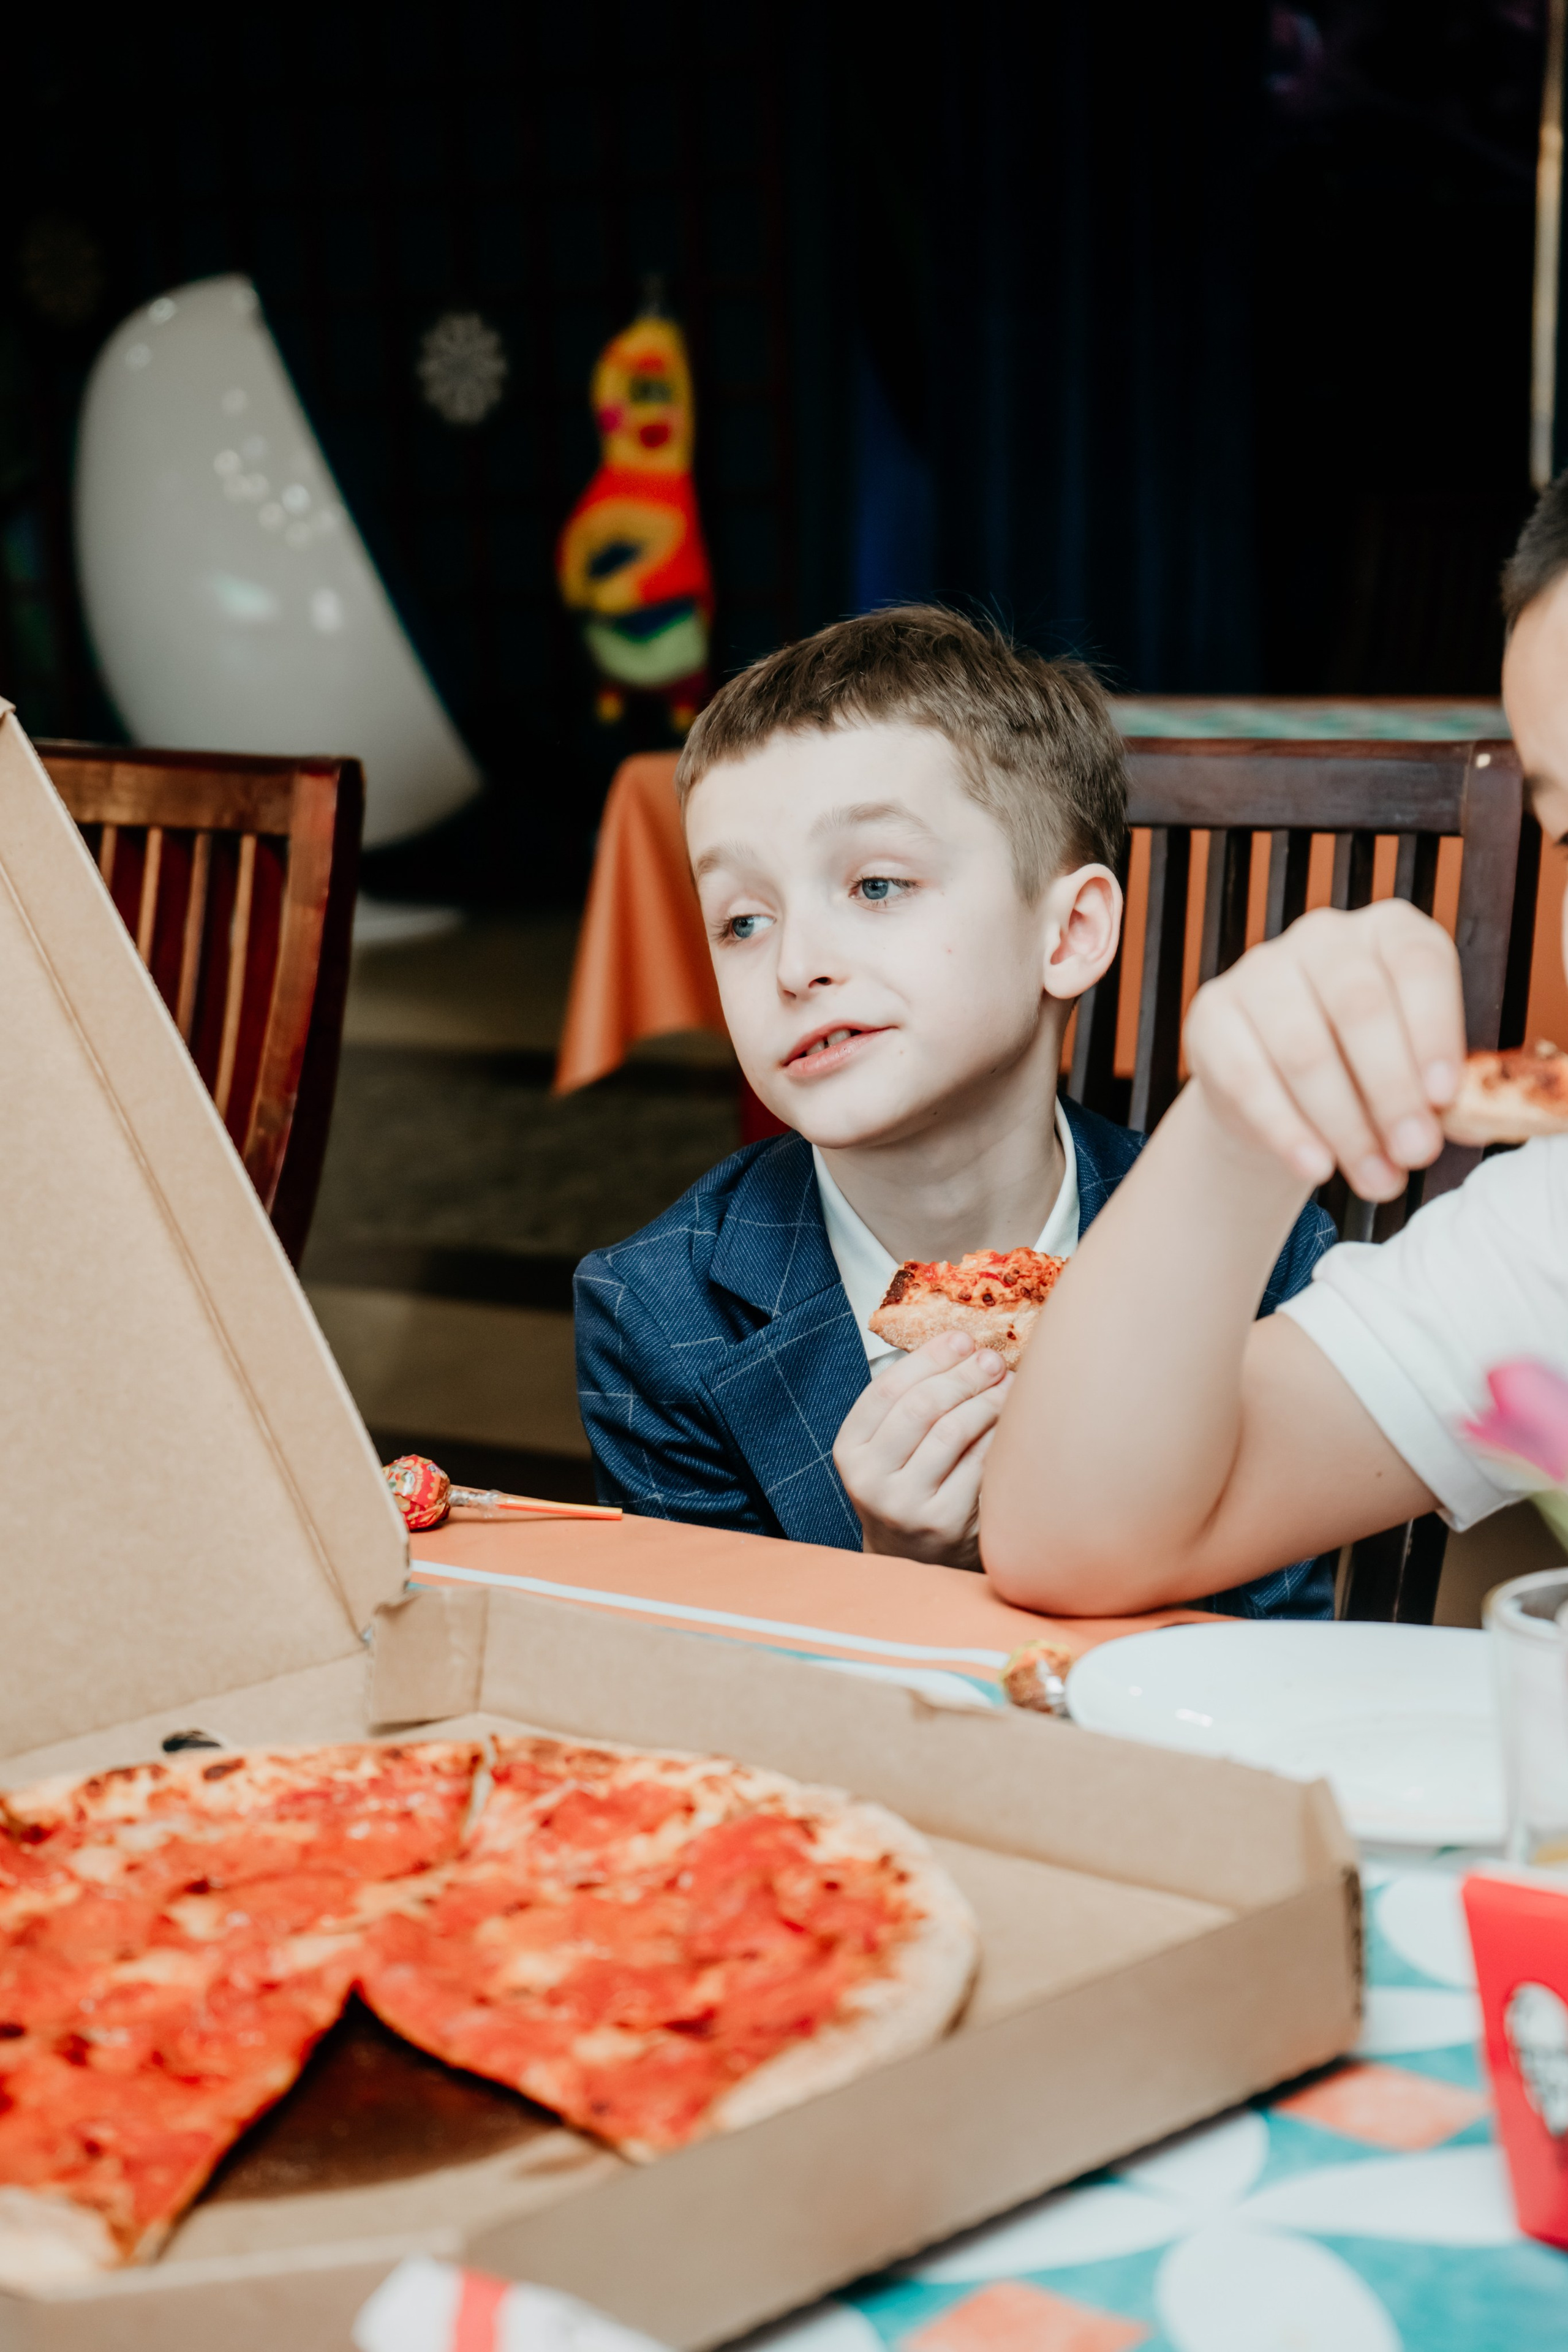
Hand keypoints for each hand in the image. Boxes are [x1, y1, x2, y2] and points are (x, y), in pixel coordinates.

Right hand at [833, 1331, 1011, 1568]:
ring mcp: (906, 1504)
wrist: (911, 1557)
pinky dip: (998, 1433)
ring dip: (987, 1399)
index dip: (928, 1358)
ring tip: (1007, 1384)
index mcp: (850, 1450)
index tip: (962, 1338)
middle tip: (992, 1359)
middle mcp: (870, 1479)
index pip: (886, 1389)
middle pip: (921, 1406)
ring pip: (952, 1431)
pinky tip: (1010, 1419)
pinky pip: (979, 1463)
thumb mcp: (887, 1446)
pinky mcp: (944, 1522)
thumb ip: (908, 1400)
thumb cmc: (905, 1484)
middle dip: (963, 1375)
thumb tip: (964, 1345)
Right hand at [1183, 901, 1464, 1201]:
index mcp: (1389, 931)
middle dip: (1392, 1090)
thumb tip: (1459, 1125)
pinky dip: (1287, 1131)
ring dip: (1345, 1125)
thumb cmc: (1362, 1068)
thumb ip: (1436, 1087)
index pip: (1416, 964)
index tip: (1445, 1098)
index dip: (1434, 1030)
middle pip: (1357, 1007)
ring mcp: (1260, 970)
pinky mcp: (1212, 1014)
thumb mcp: (1411, 1065)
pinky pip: (1248, 1079)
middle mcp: (1323, 936)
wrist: (1275, 1084)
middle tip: (1416, 1153)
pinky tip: (1316, 1168)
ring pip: (1303, 1049)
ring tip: (1376, 1180)